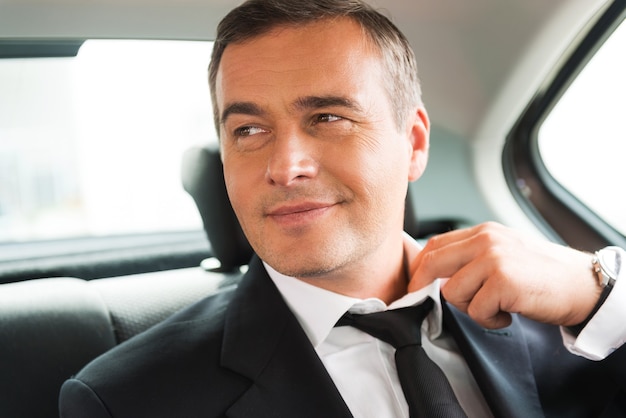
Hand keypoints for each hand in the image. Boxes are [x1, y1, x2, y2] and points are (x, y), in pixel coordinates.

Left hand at [408, 222, 601, 328]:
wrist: (582, 285)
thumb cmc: (543, 273)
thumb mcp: (504, 252)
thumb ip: (472, 256)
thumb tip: (435, 273)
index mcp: (483, 231)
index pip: (435, 244)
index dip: (418, 268)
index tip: (414, 285)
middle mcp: (486, 240)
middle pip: (432, 263)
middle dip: (421, 287)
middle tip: (424, 301)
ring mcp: (494, 259)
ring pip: (452, 292)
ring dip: (470, 308)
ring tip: (496, 306)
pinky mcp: (503, 282)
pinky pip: (475, 311)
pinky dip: (490, 320)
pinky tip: (509, 313)